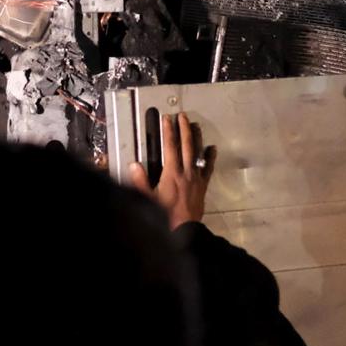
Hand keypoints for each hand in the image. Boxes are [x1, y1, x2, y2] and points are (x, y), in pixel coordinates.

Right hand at [125, 111, 216, 228]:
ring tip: (196, 125)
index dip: (168, 131)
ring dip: (196, 138)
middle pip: (186, 145)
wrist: (184, 230)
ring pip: (198, 153)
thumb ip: (140, 181)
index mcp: (171, 173)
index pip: (170, 146)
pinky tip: (212, 149)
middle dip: (184, 129)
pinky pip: (207, 168)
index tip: (167, 119)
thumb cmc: (166, 215)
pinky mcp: (202, 186)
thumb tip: (134, 165)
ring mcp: (196, 178)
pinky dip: (210, 157)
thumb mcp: (147, 199)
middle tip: (183, 116)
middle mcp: (185, 172)